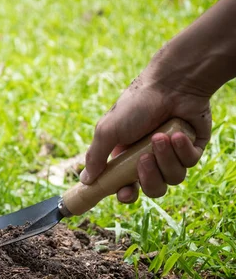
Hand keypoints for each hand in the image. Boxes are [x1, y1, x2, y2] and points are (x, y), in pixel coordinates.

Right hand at [81, 68, 210, 202]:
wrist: (172, 84)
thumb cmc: (136, 104)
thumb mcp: (108, 130)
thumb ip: (95, 156)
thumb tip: (85, 180)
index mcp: (127, 157)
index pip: (127, 186)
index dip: (126, 193)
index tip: (125, 193)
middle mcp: (150, 159)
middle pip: (152, 188)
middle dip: (148, 178)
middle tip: (143, 159)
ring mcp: (173, 155)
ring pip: (173, 178)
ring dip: (165, 159)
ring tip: (160, 137)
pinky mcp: (193, 148)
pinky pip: (189, 162)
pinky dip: (181, 149)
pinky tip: (177, 133)